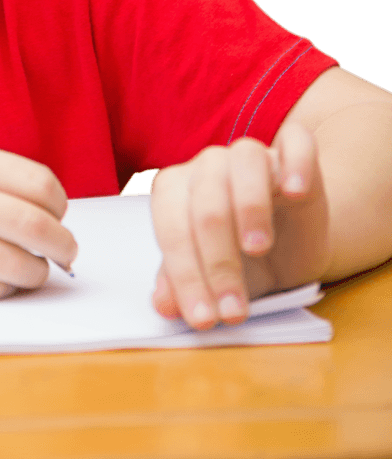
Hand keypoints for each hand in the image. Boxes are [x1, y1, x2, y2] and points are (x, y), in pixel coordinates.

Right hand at [0, 144, 77, 299]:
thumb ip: (2, 184)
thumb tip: (58, 223)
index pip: (40, 185)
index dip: (59, 206)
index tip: (57, 215)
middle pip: (35, 226)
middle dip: (63, 246)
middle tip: (67, 254)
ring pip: (17, 266)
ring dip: (37, 272)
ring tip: (33, 269)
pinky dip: (6, 288)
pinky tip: (0, 279)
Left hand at [150, 120, 330, 328]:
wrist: (290, 242)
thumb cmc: (241, 258)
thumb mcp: (212, 278)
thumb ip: (182, 285)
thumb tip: (162, 304)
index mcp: (175, 190)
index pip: (171, 226)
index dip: (185, 275)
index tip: (203, 318)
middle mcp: (208, 165)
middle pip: (206, 203)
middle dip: (218, 263)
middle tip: (234, 309)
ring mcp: (251, 155)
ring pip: (243, 160)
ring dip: (250, 206)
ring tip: (256, 249)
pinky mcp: (295, 153)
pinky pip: (296, 140)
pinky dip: (297, 161)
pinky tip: (296, 190)